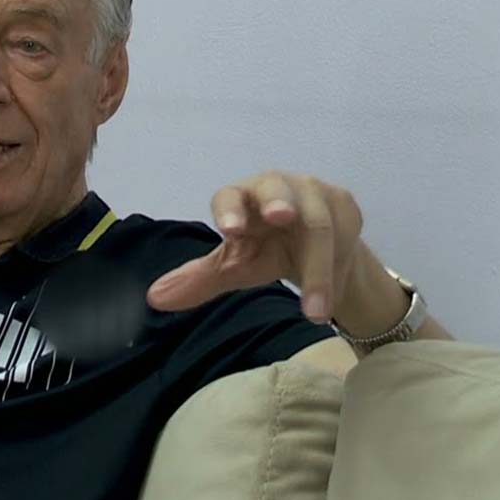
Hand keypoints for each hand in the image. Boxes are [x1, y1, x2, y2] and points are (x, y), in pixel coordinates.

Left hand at [146, 171, 364, 322]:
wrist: (318, 253)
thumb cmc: (265, 251)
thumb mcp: (235, 268)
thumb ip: (199, 281)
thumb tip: (154, 299)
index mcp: (240, 199)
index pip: (229, 197)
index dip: (229, 211)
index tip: (229, 233)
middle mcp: (274, 187)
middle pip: (276, 188)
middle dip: (279, 201)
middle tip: (281, 217)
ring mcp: (312, 192)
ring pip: (317, 224)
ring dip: (318, 270)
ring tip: (314, 312)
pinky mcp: (344, 203)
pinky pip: (346, 233)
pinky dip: (339, 266)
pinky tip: (335, 291)